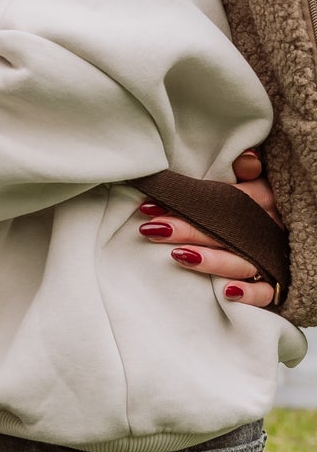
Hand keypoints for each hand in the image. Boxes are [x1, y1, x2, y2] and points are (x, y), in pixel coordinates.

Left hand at [138, 148, 280, 308]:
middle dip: (188, 230)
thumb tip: (246, 158)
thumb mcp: (264, 181)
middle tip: (153, 229)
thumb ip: (250, 170)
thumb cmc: (267, 208)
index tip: (149, 206)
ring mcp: (273, 257)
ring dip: (211, 260)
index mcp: (264, 200)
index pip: (225, 199)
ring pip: (243, 262)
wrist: (301, 230)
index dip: (188, 202)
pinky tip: (227, 292)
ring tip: (179, 255)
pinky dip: (251, 293)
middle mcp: (268, 229)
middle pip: (227, 231)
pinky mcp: (279, 282)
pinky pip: (268, 292)